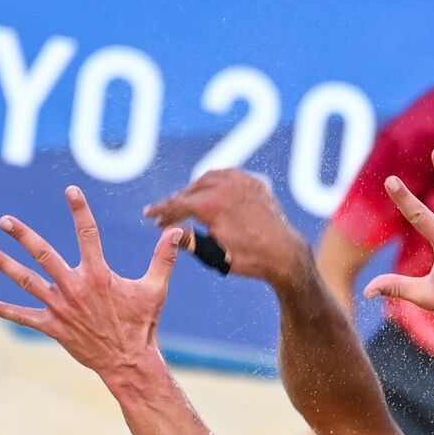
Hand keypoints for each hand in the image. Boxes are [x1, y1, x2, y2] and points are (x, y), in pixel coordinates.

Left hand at [0, 186, 183, 381]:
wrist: (127, 362)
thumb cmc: (142, 324)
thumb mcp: (155, 289)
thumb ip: (164, 258)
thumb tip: (177, 231)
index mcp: (99, 274)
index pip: (88, 234)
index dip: (79, 211)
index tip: (70, 191)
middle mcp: (75, 287)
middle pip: (43, 254)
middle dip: (22, 235)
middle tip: (4, 221)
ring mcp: (60, 307)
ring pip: (26, 281)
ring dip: (5, 265)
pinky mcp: (52, 327)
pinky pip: (24, 316)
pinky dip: (4, 310)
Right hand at [144, 170, 308, 287]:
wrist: (284, 255)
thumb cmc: (250, 259)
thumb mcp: (216, 254)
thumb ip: (190, 241)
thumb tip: (169, 233)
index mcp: (212, 204)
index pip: (177, 204)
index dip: (161, 210)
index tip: (148, 214)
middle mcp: (226, 187)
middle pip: (191, 190)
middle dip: (177, 201)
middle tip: (168, 214)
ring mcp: (243, 183)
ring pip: (210, 178)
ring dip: (195, 188)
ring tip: (186, 201)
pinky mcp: (256, 185)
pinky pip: (230, 175)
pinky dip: (216, 181)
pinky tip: (212, 190)